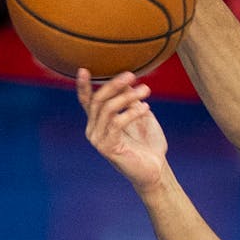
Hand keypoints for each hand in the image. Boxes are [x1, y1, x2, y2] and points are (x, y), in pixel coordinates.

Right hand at [78, 69, 167, 192]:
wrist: (156, 170)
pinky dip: (131, 112)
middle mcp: (93, 130)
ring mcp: (98, 139)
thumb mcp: (140, 116)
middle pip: (99, 100)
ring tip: (146, 90)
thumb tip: (125, 81)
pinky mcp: (107, 147)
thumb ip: (130, 101)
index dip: (83, 86)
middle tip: (131, 75)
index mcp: (99, 122)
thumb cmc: (148, 143)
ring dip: (128, 97)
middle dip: (114, 85)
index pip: (88, 101)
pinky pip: (116, 123)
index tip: (83, 69)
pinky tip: (146, 108)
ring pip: (108, 109)